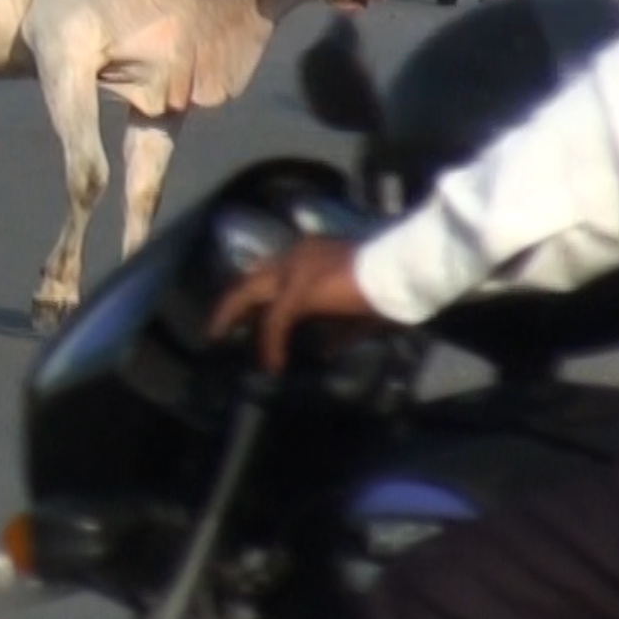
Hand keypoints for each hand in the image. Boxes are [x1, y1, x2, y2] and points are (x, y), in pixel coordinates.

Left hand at [208, 237, 386, 372]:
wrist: (402, 271)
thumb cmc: (387, 287)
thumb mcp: (358, 313)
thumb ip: (338, 330)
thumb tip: (325, 351)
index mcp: (309, 255)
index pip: (269, 274)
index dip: (254, 297)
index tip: (244, 319)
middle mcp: (296, 256)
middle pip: (250, 279)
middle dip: (231, 305)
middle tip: (216, 330)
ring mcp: (295, 269)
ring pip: (250, 293)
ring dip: (232, 318)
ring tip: (218, 339)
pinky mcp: (299, 289)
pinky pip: (275, 320)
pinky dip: (270, 343)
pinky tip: (272, 363)